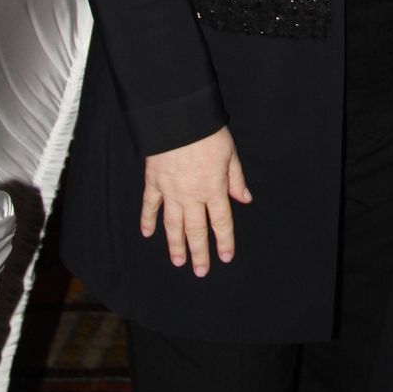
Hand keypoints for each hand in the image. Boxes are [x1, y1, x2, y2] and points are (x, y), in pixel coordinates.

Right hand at [140, 126, 251, 275]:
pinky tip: (147, 233)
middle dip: (199, 252)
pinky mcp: (154, 182)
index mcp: (214, 189)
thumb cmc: (208, 133)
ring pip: (173, 225)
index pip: (221, 222)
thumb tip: (245, 199)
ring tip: (178, 261)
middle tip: (200, 272)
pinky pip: (150, 206)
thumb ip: (236, 179)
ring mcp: (170, 192)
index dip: (224, 241)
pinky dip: (148, 220)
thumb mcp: (230, 153)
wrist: (178, 120)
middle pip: (196, 230)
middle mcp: (192, 196)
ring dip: (175, 245)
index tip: (225, 257)